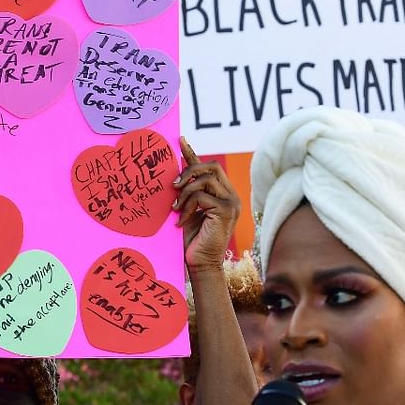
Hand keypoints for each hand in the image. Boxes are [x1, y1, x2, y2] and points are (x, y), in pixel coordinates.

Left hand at [173, 137, 239, 274]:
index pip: (209, 168)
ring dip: (185, 193)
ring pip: (204, 180)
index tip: (179, 140)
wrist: (201, 263)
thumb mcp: (188, 210)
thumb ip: (187, 193)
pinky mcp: (225, 211)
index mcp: (223, 194)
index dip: (193, 153)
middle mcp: (231, 196)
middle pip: (211, 167)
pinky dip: (187, 207)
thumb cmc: (193, 240)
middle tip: (173, 186)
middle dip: (189, 172)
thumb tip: (175, 175)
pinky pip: (201, 197)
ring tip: (176, 209)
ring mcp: (231, 203)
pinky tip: (181, 221)